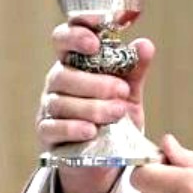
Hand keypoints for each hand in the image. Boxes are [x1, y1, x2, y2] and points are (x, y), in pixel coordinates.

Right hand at [36, 22, 154, 192]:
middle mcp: (57, 82)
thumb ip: (134, 69)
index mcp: (74, 64)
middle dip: (93, 81)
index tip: (95, 39)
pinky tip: (91, 131)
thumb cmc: (113, 118)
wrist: (105, 159)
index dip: (75, 34)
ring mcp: (48, 108)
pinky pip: (53, 128)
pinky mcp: (47, 134)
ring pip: (60, 102)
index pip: (63, 39)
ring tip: (117, 113)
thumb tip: (145, 45)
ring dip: (91, 107)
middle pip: (63, 73)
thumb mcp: (129, 94)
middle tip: (122, 90)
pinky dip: (73, 128)